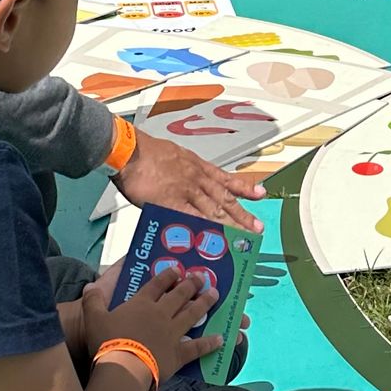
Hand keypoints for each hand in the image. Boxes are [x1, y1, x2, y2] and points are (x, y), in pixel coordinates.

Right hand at [94, 266, 218, 378]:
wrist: (122, 367)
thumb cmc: (107, 342)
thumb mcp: (93, 318)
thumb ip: (92, 301)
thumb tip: (90, 287)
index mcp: (141, 304)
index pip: (157, 285)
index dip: (168, 276)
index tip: (177, 269)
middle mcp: (160, 314)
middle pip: (179, 295)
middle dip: (191, 285)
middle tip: (201, 278)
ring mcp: (172, 332)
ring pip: (192, 314)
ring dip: (204, 304)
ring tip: (215, 295)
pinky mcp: (178, 353)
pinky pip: (196, 347)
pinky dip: (209, 343)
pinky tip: (221, 339)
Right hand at [117, 129, 259, 230]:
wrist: (130, 150)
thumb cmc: (146, 151)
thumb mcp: (174, 155)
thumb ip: (184, 169)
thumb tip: (186, 181)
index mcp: (197, 167)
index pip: (226, 179)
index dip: (244, 188)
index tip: (260, 194)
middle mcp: (197, 179)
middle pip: (225, 199)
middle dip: (243, 214)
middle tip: (257, 227)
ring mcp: (186, 191)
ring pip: (214, 211)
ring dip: (231, 226)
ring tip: (244, 237)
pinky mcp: (172, 203)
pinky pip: (192, 220)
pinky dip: (204, 231)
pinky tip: (215, 241)